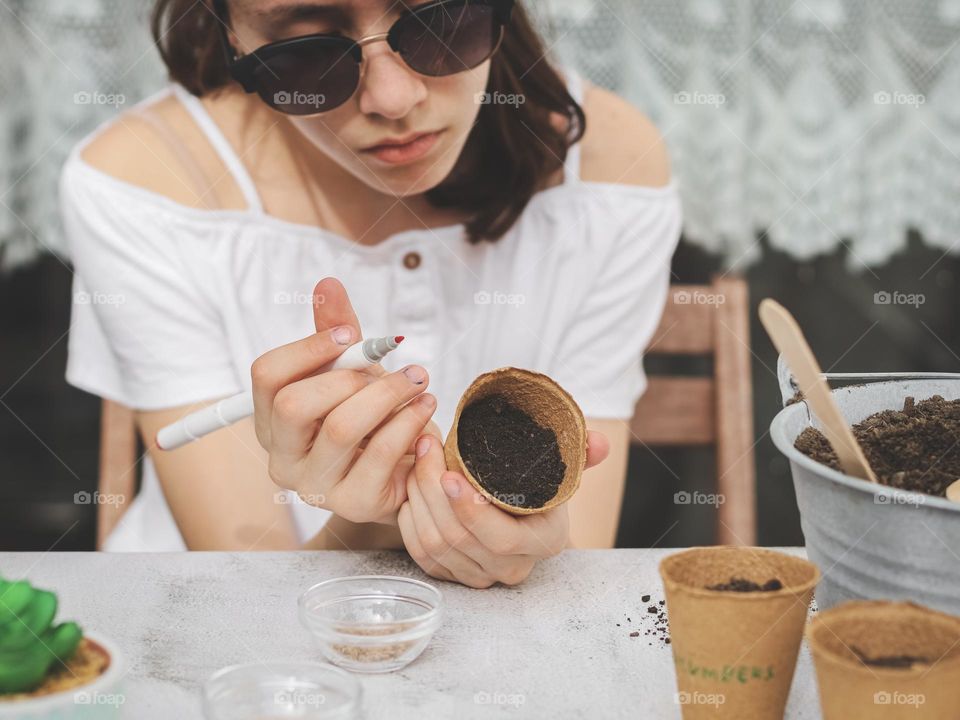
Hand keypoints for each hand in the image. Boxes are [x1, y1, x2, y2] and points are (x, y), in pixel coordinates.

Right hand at [251, 277, 440, 523]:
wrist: (408, 469)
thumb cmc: (372, 418)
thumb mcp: (354, 371)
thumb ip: (336, 331)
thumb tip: (328, 283)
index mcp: (272, 421)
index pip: (266, 375)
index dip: (308, 347)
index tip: (350, 334)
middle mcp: (283, 458)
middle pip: (294, 405)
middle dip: (350, 376)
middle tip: (396, 362)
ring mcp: (315, 487)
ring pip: (341, 428)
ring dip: (388, 394)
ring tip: (420, 381)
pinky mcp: (354, 503)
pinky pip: (380, 454)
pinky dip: (408, 423)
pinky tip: (425, 408)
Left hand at [397, 430, 610, 587]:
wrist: (524, 513)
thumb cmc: (539, 487)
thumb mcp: (561, 469)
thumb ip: (580, 453)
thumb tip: (598, 442)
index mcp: (544, 542)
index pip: (500, 538)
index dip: (471, 510)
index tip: (450, 474)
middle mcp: (512, 567)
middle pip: (459, 538)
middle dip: (433, 490)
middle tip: (425, 448)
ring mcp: (481, 577)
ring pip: (435, 545)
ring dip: (418, 500)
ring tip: (416, 461)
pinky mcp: (453, 576)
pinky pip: (422, 556)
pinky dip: (410, 522)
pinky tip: (410, 492)